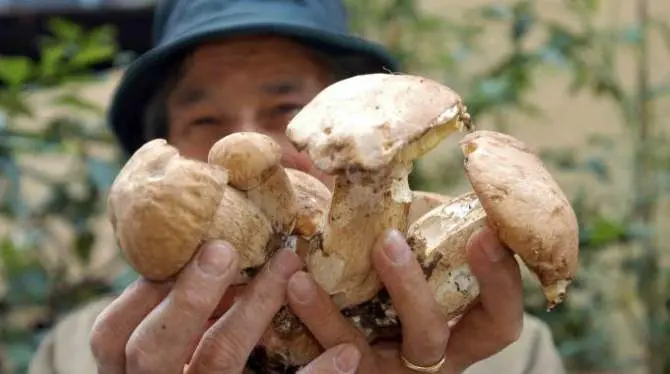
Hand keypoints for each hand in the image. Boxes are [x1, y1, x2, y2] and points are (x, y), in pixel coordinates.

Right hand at [89, 241, 362, 373]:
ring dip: (254, 308)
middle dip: (188, 295)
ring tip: (289, 265)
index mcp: (127, 371)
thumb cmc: (189, 365)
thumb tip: (203, 240)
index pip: (112, 333)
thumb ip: (172, 307)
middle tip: (224, 250)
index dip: (143, 290)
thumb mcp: (169, 344)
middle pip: (153, 348)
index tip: (184, 247)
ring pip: (218, 361)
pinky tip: (345, 353)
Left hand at [286, 226, 523, 372]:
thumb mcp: (421, 258)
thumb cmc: (397, 282)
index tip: (485, 232)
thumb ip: (426, 227)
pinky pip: (319, 363)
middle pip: (431, 337)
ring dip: (330, 318)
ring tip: (300, 280)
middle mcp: (426, 359)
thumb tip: (407, 160)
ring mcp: (382, 371)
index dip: (499, 281)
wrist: (350, 338)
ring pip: (362, 357)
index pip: (498, 319)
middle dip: (411, 291)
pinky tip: (281, 294)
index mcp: (459, 331)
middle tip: (388, 241)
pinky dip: (296, 328)